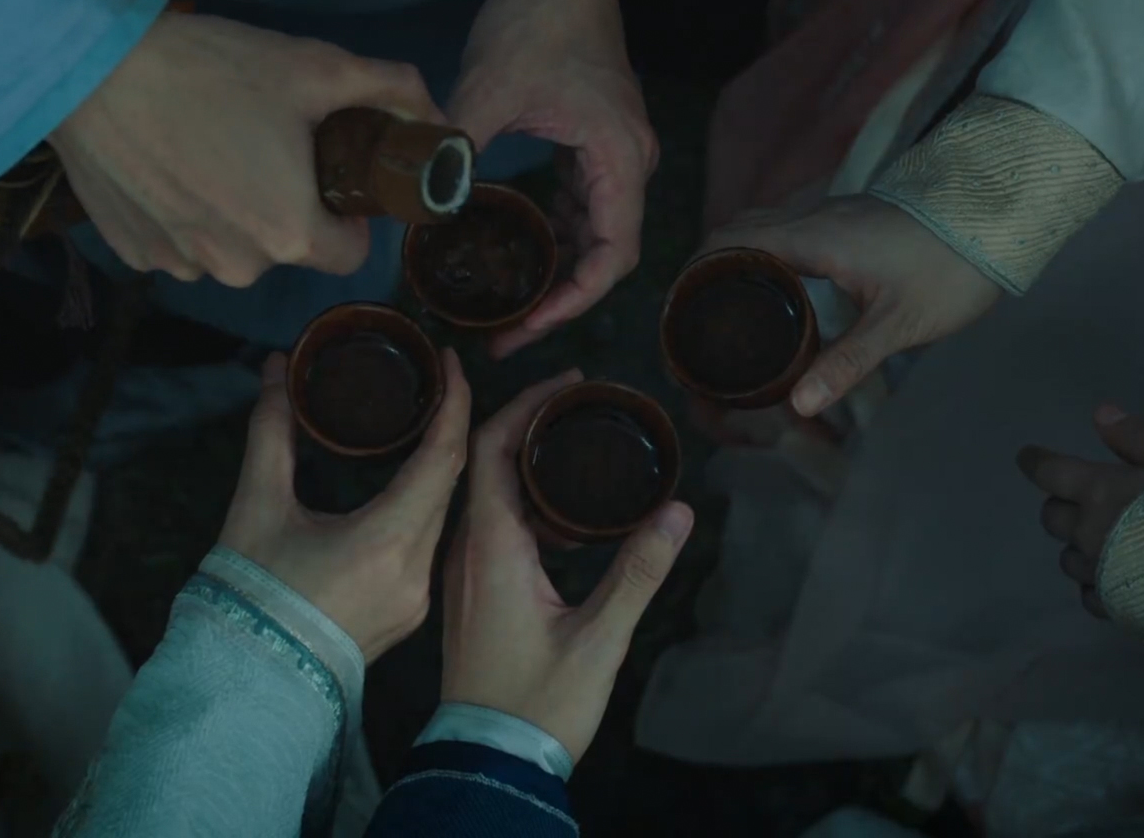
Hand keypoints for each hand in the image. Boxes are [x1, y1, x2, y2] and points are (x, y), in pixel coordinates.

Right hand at [51, 10, 443, 286]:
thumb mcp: (316, 67)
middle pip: (288, 248)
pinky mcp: (132, 256)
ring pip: (232, 248)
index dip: (350, 214)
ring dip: (233, 212)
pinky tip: (167, 163)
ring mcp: (180, 265)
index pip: (350, 254)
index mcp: (292, 236)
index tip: (331, 172)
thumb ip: (392, 90)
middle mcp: (239, 267)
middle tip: (265, 143)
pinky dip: (182, 213)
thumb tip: (440, 114)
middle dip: (288, 205)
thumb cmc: (212, 70)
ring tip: (210, 148)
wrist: (89, 70)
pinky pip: (180, 243)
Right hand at [219, 350, 471, 659]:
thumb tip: (276, 368)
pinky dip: (425, 509)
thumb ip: (271, 430)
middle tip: (438, 382)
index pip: (443, 456)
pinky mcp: (409, 616)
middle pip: (448, 485)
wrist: (246, 682)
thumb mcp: (256, 504)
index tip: (450, 360)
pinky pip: (429, 548)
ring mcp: (418, 599)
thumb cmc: (249, 592)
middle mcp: (417, 571)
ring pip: (441, 518)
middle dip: (449, 428)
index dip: (453, 401)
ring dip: (438, 471)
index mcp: (387, 540)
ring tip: (425, 425)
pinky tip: (409, 487)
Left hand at [440, 370, 694, 761]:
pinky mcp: (473, 595)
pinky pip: (491, 525)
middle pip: (486, 461)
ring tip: (575, 442)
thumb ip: (638, 572)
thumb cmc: (539, 704)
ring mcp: (464, 574)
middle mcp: (467, 551)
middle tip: (579, 399)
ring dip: (524, 460)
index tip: (568, 381)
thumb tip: (678, 511)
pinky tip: (564, 511)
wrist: (490, 761)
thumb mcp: (600, 638)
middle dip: (528, 420)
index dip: (524, 404)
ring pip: (487, 494)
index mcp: (491, 548)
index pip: (490, 448)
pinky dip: (523, 500)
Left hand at [449, 0, 655, 357]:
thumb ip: (457, 151)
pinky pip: (584, 201)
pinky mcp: (598, 137)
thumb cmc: (536, 19)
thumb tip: (420, 207)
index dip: (571, 303)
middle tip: (504, 331)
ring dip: (557, 267)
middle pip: (608, 254)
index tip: (524, 326)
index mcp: (619, 159)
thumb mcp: (488, 90)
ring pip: (597, 230)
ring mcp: (617, 150)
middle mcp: (631, 162)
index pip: (611, 258)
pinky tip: (512, 244)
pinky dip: (555, 230)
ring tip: (505, 300)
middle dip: (560, 298)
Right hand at [703, 195, 1002, 415]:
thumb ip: (846, 363)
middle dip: (708, 265)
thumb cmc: (950, 269)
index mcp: (812, 238)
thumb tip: (797, 408)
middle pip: (739, 230)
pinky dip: (766, 253)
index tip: (677, 306)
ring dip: (738, 256)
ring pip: (764, 226)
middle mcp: (813, 218)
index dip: (694, 268)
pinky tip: (777, 290)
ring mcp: (832, 214)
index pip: (730, 240)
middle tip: (694, 314)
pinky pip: (788, 230)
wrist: (1000, 219)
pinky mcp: (851, 219)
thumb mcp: (899, 325)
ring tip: (726, 305)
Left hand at [1017, 406, 1143, 616]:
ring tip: (1105, 542)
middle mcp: (1089, 533)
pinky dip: (1095, 583)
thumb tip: (1099, 413)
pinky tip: (1115, 578)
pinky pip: (1088, 594)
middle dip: (1061, 505)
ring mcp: (1098, 574)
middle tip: (1081, 501)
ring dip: (1078, 546)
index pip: (1050, 473)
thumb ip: (1136, 439)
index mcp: (1100, 492)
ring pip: (1067, 558)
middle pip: (1052, 518)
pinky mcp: (1114, 609)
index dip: (1036, 462)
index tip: (1028, 457)